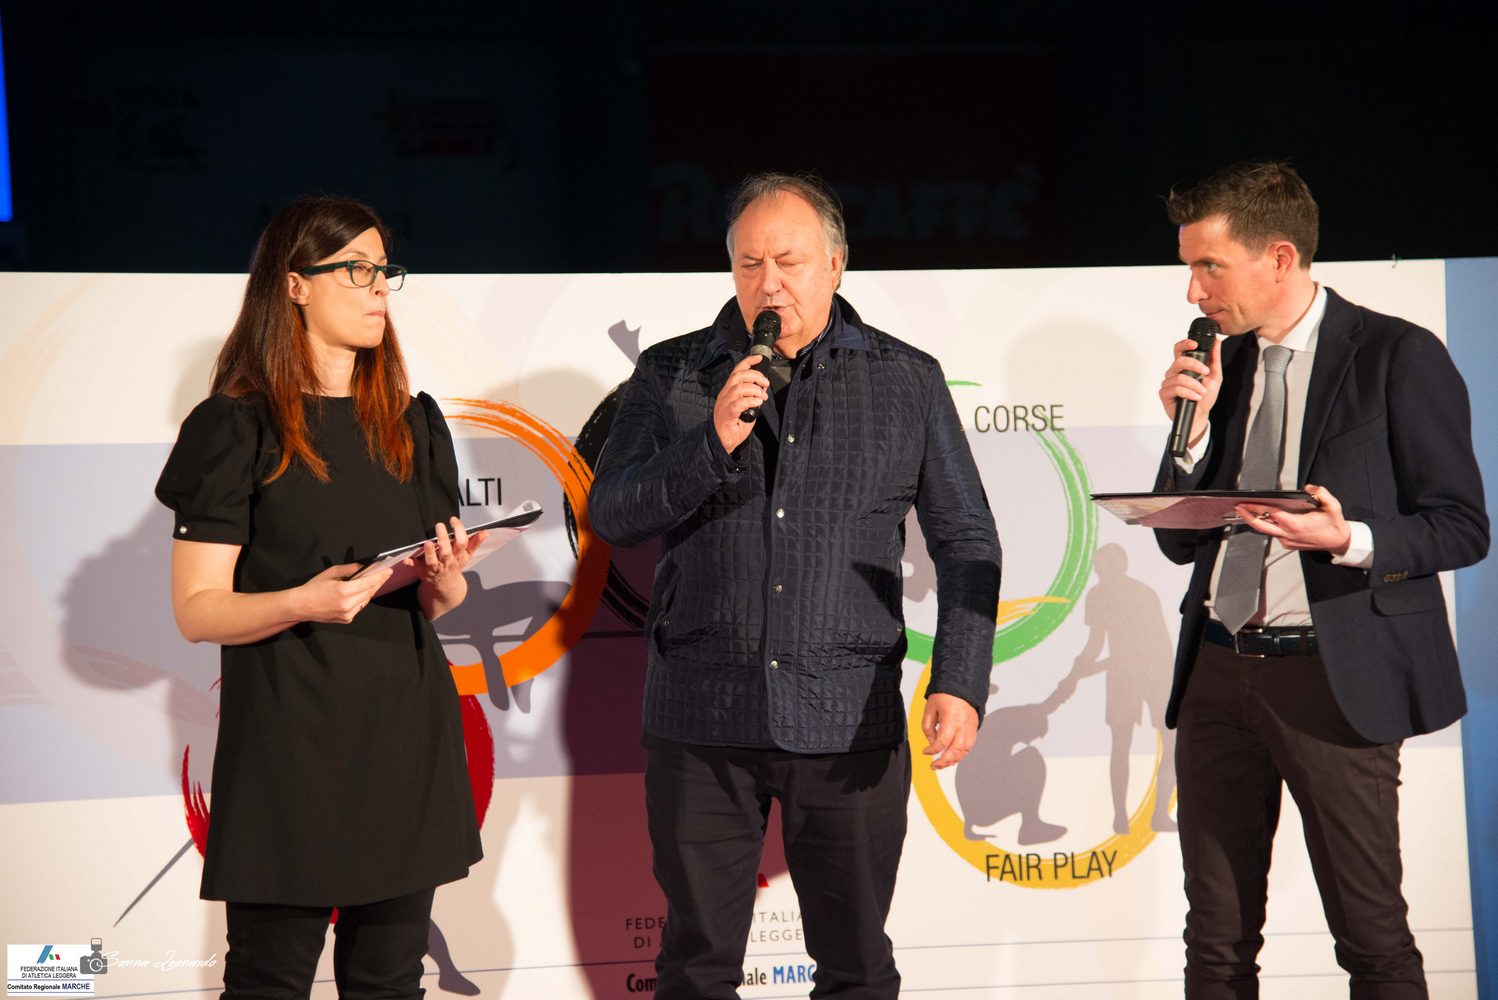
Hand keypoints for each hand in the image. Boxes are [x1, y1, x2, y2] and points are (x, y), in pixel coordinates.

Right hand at [294, 562, 391, 623]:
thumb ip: (349, 570)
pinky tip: (358, 593)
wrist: (300, 606)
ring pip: (366, 600)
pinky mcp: (347, 619)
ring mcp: (348, 614)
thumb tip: (363, 568)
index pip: (368, 582)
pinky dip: (361, 599)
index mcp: (343, 591)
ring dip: (369, 591)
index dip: (380, 576)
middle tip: (384, 574)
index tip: (389, 571)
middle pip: (370, 592)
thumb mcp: (330, 573)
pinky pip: (359, 607)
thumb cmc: (314, 588)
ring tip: (372, 582)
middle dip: (377, 582)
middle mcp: (348, 604)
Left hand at [404, 517, 487, 592]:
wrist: (446, 586)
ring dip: (429, 552)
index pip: (461, 543)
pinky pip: (416, 567)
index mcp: (458, 556)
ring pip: (432, 561)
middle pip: (446, 551)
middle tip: (439, 526)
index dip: (459, 531)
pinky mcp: (423, 571)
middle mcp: (447, 562)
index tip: (453, 520)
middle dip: (443, 539)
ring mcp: (435, 567)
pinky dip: (411, 563)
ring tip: (427, 543)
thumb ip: (475, 543)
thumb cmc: (455, 566)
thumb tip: (486, 532)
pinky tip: (407, 559)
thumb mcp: (467, 555)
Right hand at [712, 354, 768, 453]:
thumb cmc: (733, 426)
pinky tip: (757, 403)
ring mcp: (724, 403)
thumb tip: (763, 390)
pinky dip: (750, 400)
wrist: (722, 442)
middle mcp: (725, 394)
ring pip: (739, 387)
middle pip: (738, 376)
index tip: (759, 358)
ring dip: (755, 389)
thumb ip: (752, 398)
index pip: (736, 371)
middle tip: (765, 383)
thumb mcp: (745, 408)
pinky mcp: (727, 413)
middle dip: (755, 375)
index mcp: (728, 391)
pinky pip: (738, 403)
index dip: (748, 362)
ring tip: (763, 396)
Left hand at [921, 693, 979, 769]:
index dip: (932, 750)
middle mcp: (963, 725)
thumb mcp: (929, 709)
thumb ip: (928, 728)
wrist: (961, 686)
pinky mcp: (974, 729)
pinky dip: (961, 754)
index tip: (926, 751)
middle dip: (944, 761)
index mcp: (951, 719)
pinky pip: (969, 746)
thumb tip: (931, 742)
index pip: (942, 742)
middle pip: (955, 750)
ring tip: (943, 763)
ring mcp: (970, 728)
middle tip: (934, 766)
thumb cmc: (945, 695)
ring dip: (953, 760)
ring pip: (964, 751)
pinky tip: (953, 757)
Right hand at [1159, 335, 1223, 447]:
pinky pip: (1175, 389)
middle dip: (1195, 365)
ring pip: (1179, 377)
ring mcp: (1168, 383)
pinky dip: (1188, 393)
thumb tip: (1217, 342)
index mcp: (1184, 366)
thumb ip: (1214, 359)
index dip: (1184, 344)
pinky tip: (1195, 397)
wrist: (1200, 416)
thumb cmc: (1204, 397)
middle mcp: (1174, 372)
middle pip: (1179, 361)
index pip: (1179, 350)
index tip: (1195, 345)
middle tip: (1206, 373)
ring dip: (1195, 385)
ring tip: (1202, 392)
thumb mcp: (1215, 377)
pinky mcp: (1164, 393)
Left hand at [1234, 483, 1350, 554]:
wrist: (1338, 542)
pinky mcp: (1288, 544)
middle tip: (1237, 506)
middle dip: (1247, 516)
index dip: (1256, 508)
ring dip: (1256, 520)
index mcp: (1296, 525)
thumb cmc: (1334, 524)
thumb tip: (1308, 488)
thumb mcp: (1332, 506)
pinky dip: (1268, 525)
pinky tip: (1264, 517)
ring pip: (1266, 531)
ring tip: (1246, 509)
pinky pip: (1274, 534)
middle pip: (1261, 526)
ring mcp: (1287, 541)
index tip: (1245, 502)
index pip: (1271, 514)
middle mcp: (1288, 535)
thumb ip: (1321, 493)